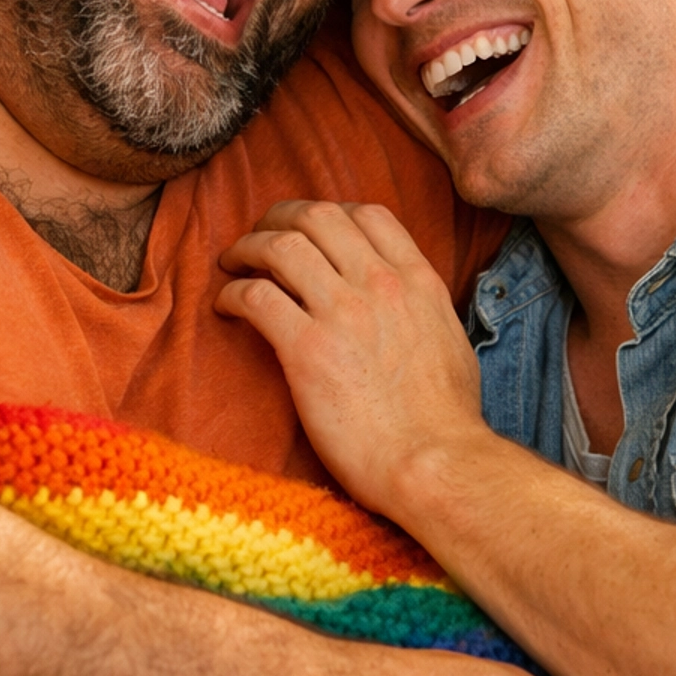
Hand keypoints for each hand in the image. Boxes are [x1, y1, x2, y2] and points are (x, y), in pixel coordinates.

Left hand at [218, 200, 487, 513]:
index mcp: (417, 280)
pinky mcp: (306, 349)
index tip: (306, 229)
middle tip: (259, 235)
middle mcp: (379, 284)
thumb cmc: (446, 419)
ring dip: (247, 247)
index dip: (328, 213)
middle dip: (278, 218)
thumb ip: (422, 311)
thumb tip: (406, 309)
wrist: (434, 462)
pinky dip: (233, 294)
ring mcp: (342, 312)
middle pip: (316, 217)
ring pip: (280, 246)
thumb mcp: (449, 342)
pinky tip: (226, 306)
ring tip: (231, 262)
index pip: (367, 215)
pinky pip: (255, 297)